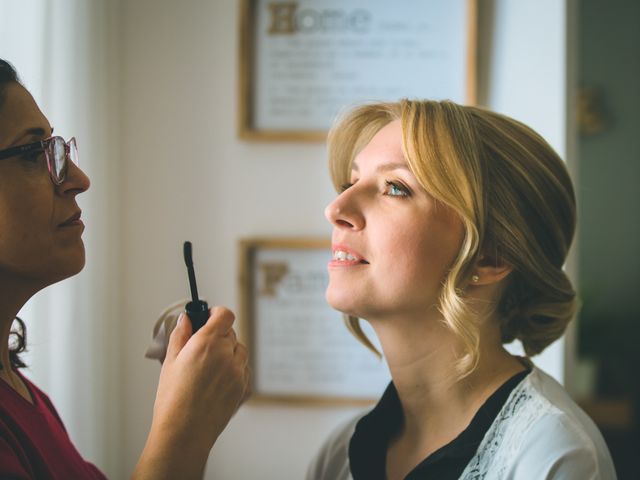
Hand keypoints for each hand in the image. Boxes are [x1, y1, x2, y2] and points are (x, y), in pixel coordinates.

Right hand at [134, 307, 249, 478]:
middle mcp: (227, 354)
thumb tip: (186, 319)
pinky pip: (244, 371)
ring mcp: (239, 372)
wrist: (184, 434)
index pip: (224, 315)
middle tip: (201, 347)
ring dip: (229, 353)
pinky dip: (235, 371)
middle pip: (231, 333)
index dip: (216, 313)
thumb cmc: (172, 400)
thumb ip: (180, 336)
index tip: (208, 316)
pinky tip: (218, 382)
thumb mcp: (170, 362)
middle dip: (218, 336)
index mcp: (208, 343)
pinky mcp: (244, 388)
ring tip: (209, 368)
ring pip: (240, 352)